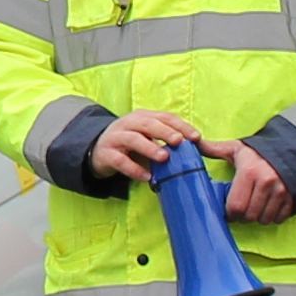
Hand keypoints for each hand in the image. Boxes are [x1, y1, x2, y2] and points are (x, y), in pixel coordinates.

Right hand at [86, 107, 201, 185]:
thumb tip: (196, 150)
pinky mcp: (106, 154)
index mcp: (143, 117)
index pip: (164, 117)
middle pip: (148, 124)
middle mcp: (129, 124)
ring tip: (164, 157)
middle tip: (179, 142)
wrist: (98, 150)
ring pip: (133, 139)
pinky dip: (135, 169)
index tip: (196, 137)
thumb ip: (167, 141)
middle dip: (165, 132)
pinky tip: (147, 177)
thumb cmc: (131, 144)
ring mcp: (116, 138)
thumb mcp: (148, 137)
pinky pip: (121, 161)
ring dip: (149, 147)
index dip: (181, 126)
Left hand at [219, 147, 295, 226]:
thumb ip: (213, 148)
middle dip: (243, 216)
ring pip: (264, 220)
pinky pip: (279, 219)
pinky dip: (272, 216)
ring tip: (255, 206)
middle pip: (249, 216)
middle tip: (242, 208)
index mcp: (249, 172)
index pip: (236, 207)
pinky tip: (268, 206)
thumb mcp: (236, 148)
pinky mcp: (293, 198)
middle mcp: (266, 182)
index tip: (229, 210)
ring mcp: (282, 191)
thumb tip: (191, 142)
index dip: (230, 213)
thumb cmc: (258, 152)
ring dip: (258, 217)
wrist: (290, 149)